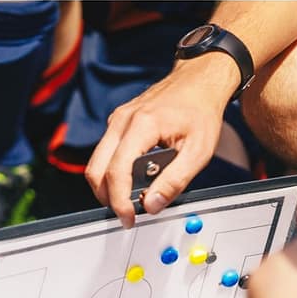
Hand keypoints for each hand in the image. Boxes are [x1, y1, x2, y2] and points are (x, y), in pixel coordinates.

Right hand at [85, 54, 238, 227]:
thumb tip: (151, 204)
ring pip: (97, 162)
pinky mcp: (118, 123)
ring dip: (108, 186)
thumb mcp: (198, 151)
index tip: (128, 217)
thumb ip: (174, 181)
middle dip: (107, 197)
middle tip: (127, 213)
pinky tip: (133, 180)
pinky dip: (112, 172)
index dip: (119, 201)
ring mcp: (117, 120)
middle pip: (96, 169)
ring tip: (131, 199)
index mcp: (142, 124)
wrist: (199, 80)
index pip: (117, 170)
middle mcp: (123, 120)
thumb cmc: (201, 110)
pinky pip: (105, 153)